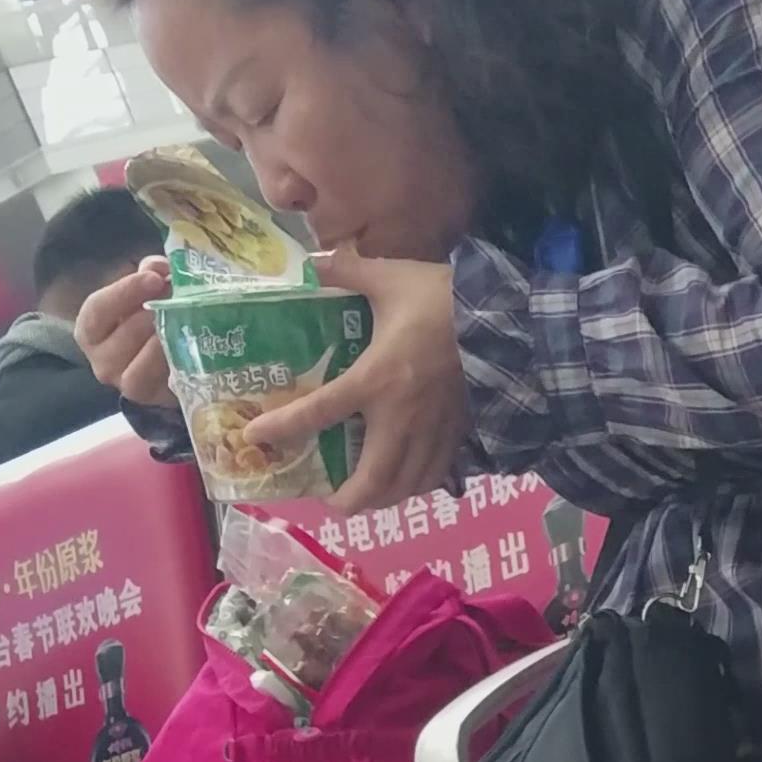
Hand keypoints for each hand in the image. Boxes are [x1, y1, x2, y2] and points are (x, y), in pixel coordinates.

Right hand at [78, 256, 173, 415]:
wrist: (172, 358)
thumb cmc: (150, 317)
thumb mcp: (147, 289)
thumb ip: (151, 271)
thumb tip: (160, 266)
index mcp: (91, 330)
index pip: (97, 310)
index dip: (124, 292)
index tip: (154, 278)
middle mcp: (102, 361)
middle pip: (123, 338)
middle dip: (154, 314)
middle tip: (180, 297)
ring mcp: (127, 384)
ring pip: (141, 368)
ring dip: (166, 342)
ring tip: (186, 320)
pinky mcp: (155, 399)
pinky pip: (163, 386)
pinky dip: (178, 365)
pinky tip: (194, 347)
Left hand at [245, 247, 468, 510]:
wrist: (507, 320)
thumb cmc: (443, 299)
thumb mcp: (391, 277)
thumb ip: (348, 270)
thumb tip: (314, 260)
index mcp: (374, 379)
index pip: (319, 412)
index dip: (282, 428)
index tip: (254, 439)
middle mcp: (400, 416)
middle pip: (372, 479)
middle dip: (349, 500)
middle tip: (332, 502)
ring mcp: (432, 430)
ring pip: (406, 484)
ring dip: (383, 499)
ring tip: (368, 497)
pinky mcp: (459, 431)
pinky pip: (436, 473)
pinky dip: (418, 484)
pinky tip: (410, 481)